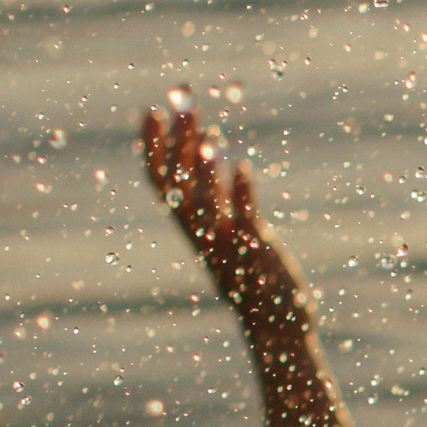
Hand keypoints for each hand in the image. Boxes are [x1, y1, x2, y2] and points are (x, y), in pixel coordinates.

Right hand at [141, 93, 309, 321]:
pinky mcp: (254, 252)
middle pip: (178, 181)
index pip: (161, 181)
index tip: (151, 111)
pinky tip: (241, 167)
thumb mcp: (230, 234)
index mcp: (193, 229)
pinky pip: (242, 220)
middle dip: (177, 140)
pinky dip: (239, 194)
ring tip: (204, 128)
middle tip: (181, 99)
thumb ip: (219, 199)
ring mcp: (226, 243)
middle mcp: (202, 234)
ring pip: (203, 199)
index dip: (153, 147)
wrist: (275, 326)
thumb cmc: (253, 278)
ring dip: (201, 164)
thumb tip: (208, 156)